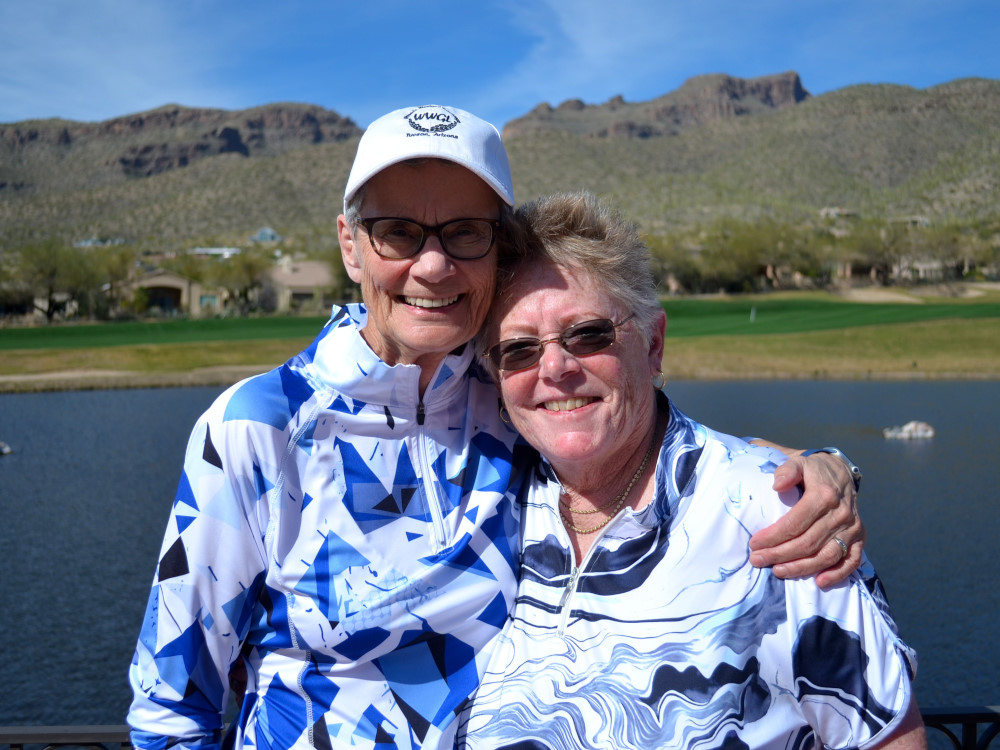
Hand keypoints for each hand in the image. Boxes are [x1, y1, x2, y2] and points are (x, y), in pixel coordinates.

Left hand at [749, 450, 864, 587]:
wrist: (840, 472)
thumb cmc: (813, 470)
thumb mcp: (798, 463)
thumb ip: (787, 471)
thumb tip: (777, 485)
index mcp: (823, 495)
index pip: (794, 523)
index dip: (773, 537)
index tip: (754, 544)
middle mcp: (840, 514)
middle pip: (807, 543)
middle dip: (779, 555)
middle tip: (757, 560)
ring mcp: (852, 528)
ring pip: (826, 555)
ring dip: (801, 568)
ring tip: (778, 572)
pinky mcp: (860, 538)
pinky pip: (851, 561)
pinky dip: (837, 574)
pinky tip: (818, 582)